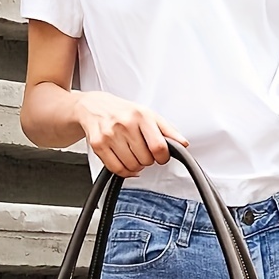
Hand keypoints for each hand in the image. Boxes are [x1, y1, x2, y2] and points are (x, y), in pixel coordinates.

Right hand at [74, 92, 188, 177]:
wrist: (94, 106)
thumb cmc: (124, 112)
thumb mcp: (149, 115)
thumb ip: (168, 131)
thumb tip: (184, 144)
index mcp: (141, 116)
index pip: (158, 146)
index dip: (163, 157)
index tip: (161, 156)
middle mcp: (125, 124)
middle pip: (145, 160)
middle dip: (147, 160)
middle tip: (142, 152)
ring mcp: (110, 135)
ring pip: (132, 166)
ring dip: (136, 166)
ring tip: (133, 155)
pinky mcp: (98, 145)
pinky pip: (116, 169)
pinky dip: (124, 171)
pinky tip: (125, 162)